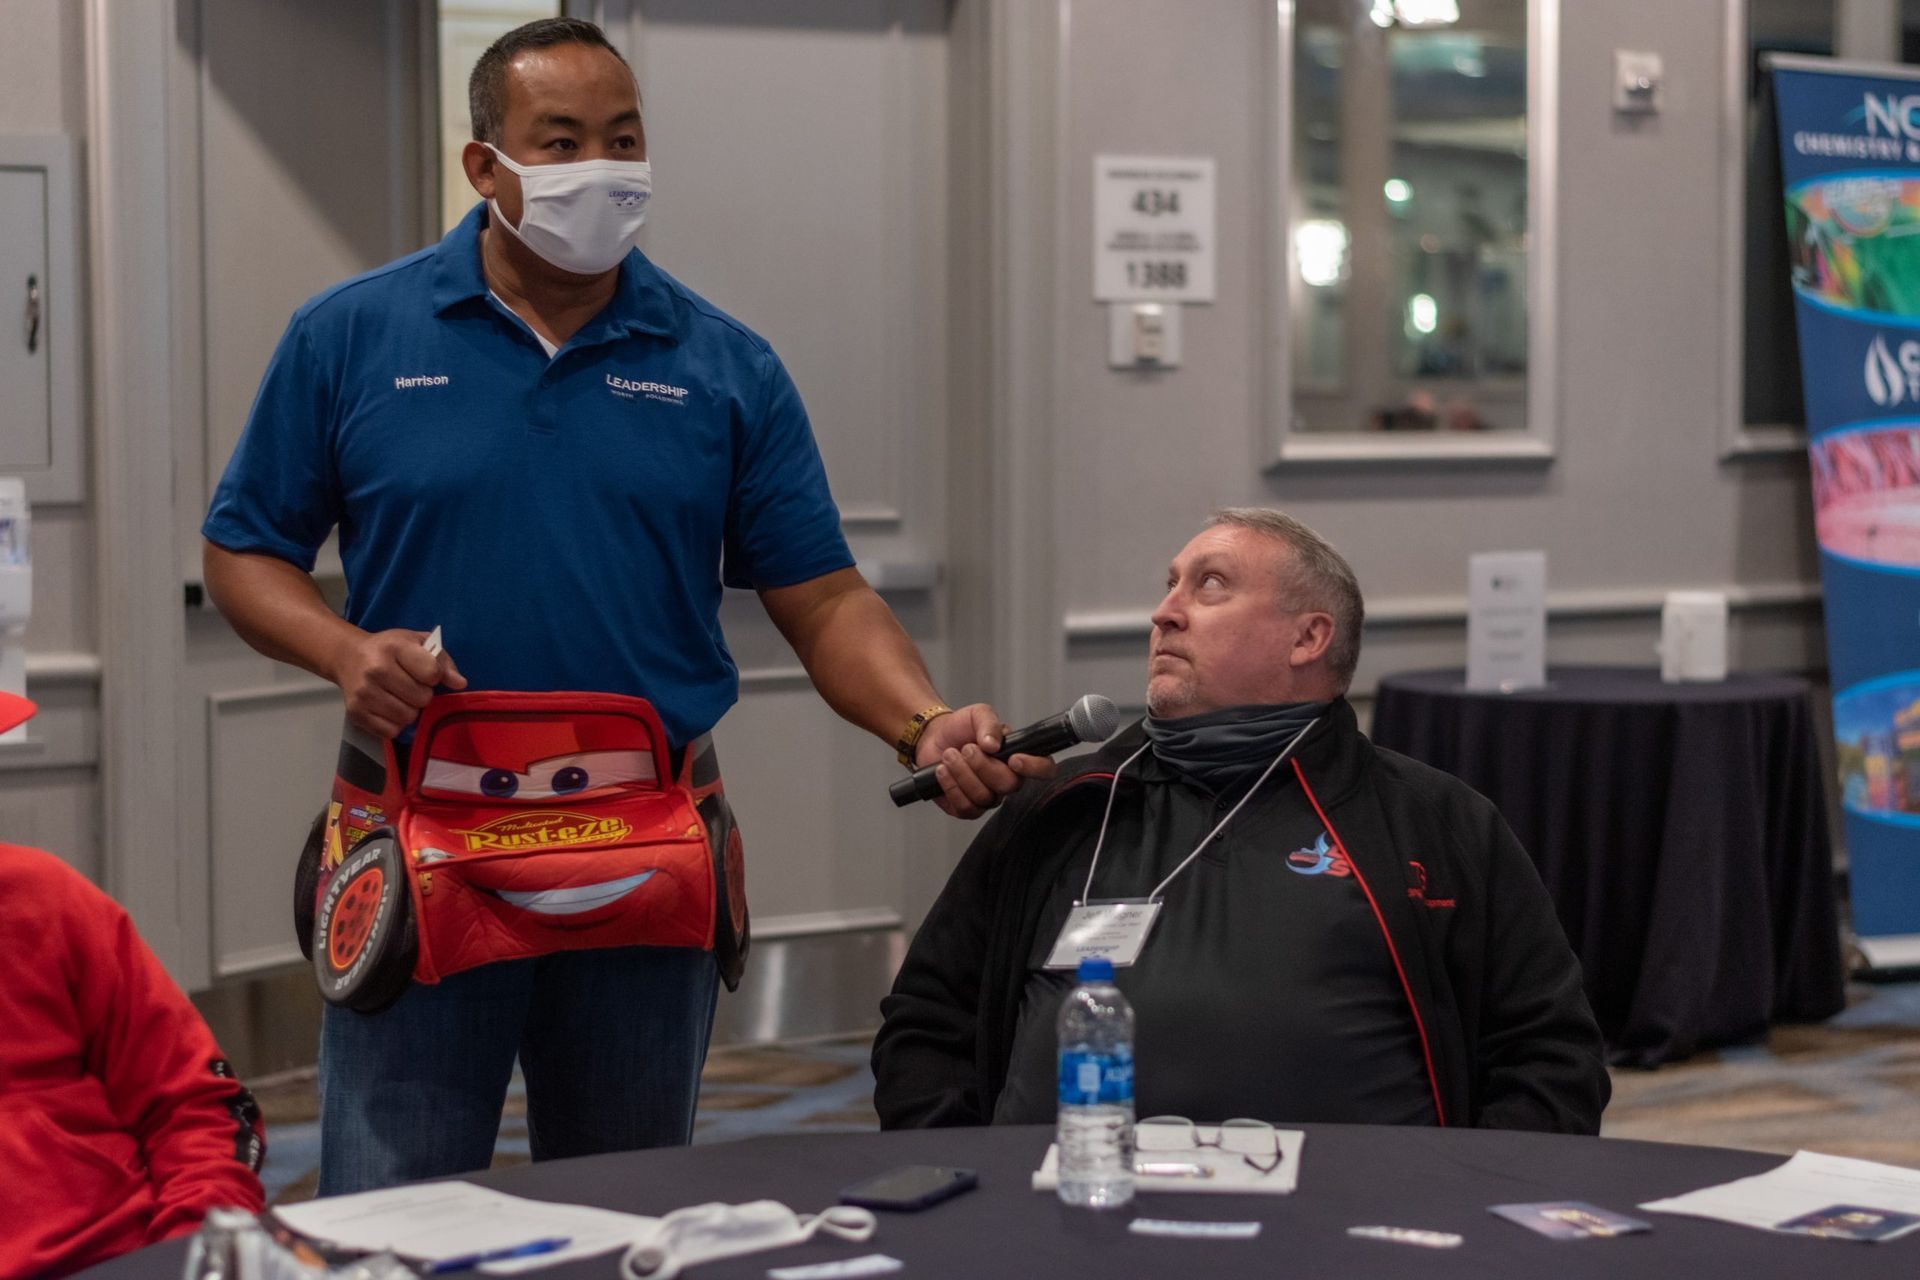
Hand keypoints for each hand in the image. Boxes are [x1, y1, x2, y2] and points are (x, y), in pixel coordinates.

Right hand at [328, 628, 466, 738]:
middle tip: (409, 686)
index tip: (423, 672)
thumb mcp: (418, 643)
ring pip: (408, 717)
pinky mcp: (356, 713)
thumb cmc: (389, 649)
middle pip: (422, 699)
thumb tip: (460, 684)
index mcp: (395, 647)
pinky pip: (391, 731)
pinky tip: (388, 708)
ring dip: (409, 710)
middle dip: (421, 694)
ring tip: (399, 697)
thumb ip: (442, 661)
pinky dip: (394, 724)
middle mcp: (376, 670)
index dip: (433, 676)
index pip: (432, 673)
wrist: (348, 656)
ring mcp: (364, 693)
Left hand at [914, 702, 1056, 819]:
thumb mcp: (977, 714)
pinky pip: (965, 807)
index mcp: (1018, 756)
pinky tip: (942, 771)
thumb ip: (989, 724)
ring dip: (962, 773)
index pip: (1044, 769)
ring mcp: (988, 796)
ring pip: (984, 797)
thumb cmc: (961, 727)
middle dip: (983, 765)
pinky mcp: (967, 807)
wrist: (934, 736)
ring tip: (949, 755)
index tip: (1014, 759)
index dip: (1035, 768)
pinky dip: (951, 787)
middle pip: (1009, 785)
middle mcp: (1006, 780)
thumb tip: (993, 744)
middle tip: (967, 748)